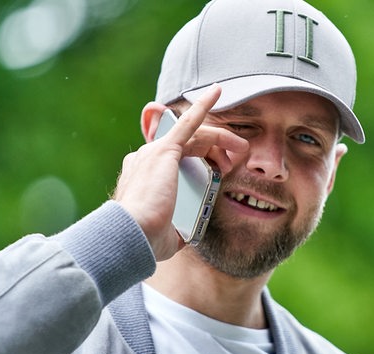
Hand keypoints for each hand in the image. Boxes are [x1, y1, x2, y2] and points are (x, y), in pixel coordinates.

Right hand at [114, 84, 247, 260]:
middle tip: (235, 163)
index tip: (219, 172)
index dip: (202, 161)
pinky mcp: (165, 150)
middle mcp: (146, 158)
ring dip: (221, 138)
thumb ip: (177, 227)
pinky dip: (203, 106)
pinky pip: (189, 123)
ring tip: (241, 148)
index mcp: (144, 176)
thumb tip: (185, 232)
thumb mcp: (166, 233)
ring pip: (196, 136)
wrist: (131, 235)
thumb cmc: (145, 240)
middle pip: (190, 145)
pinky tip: (217, 92)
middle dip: (216, 150)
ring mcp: (154, 151)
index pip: (177, 159)